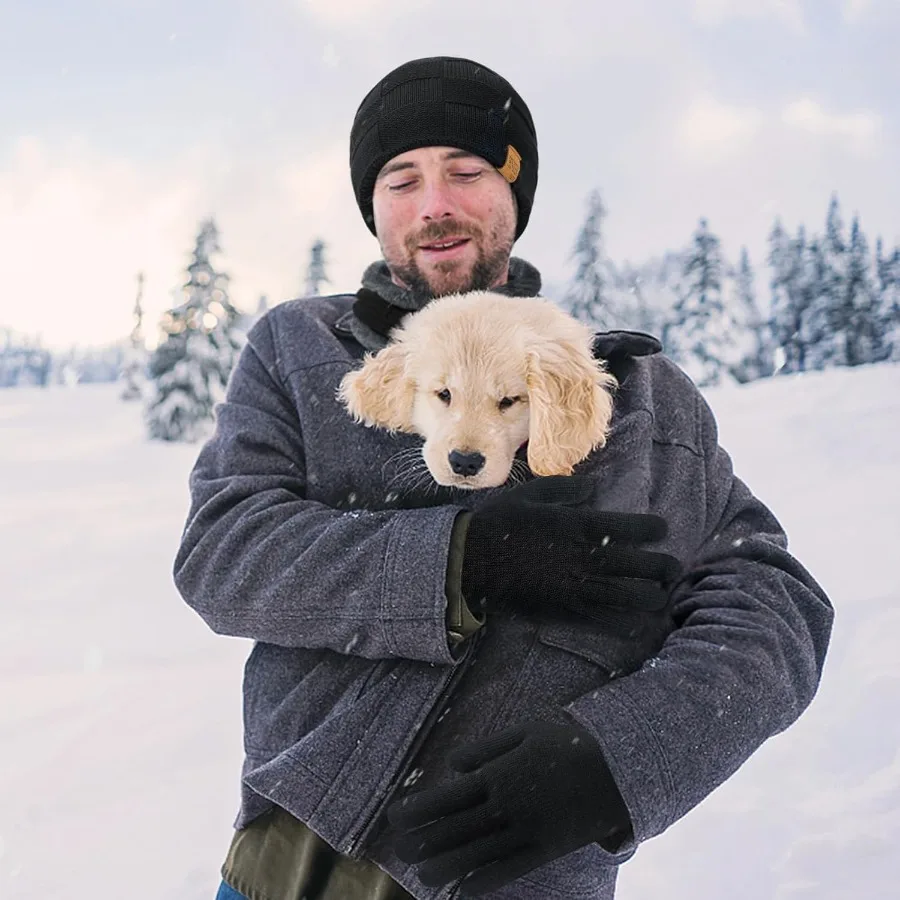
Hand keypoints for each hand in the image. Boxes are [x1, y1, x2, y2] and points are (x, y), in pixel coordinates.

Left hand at [387, 720, 630, 895]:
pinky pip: (510, 869)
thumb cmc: (567, 743)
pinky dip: (485, 880)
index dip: (419, 809)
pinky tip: (463, 890)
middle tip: (398, 850)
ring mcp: (527, 830)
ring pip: (478, 854)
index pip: (448, 796)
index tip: (395, 816)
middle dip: (424, 840)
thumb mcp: (525, 732)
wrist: (617, 766)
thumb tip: (453, 766)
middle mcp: (508, 805)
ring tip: (421, 875)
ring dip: (447, 865)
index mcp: (499, 773)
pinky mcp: (546, 849)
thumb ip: (487, 748)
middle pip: (456, 828)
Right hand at [461, 475, 681, 630]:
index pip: (627, 527)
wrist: (473, 559)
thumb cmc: (501, 521)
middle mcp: (584, 558)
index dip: (650, 528)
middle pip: (635, 564)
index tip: (662, 529)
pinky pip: (600, 618)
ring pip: (625, 594)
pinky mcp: (563, 608)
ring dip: (649, 596)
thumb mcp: (532, 493)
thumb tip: (593, 487)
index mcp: (579, 526)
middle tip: (674, 568)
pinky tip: (637, 624)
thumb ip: (566, 489)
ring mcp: (575, 586)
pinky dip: (622, 622)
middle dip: (660, 567)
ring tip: (662, 596)